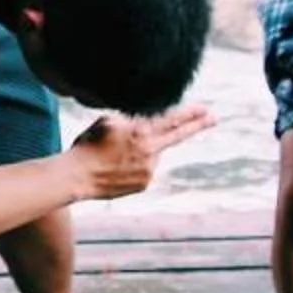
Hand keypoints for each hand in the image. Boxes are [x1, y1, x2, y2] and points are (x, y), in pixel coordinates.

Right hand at [63, 104, 214, 201]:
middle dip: (197, 125)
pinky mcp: (145, 183)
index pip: (172, 120)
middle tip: (214, 118)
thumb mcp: (108, 121)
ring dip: (145, 150)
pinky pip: (146, 168)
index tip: (205, 109)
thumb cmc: (88, 145)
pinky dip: (138, 164)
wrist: (78, 176)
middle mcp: (150, 152)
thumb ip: (131, 119)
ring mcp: (149, 170)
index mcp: (141, 132)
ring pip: (155, 153)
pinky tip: (118, 166)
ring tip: (117, 154)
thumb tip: (145, 119)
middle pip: (178, 135)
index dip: (190, 114)